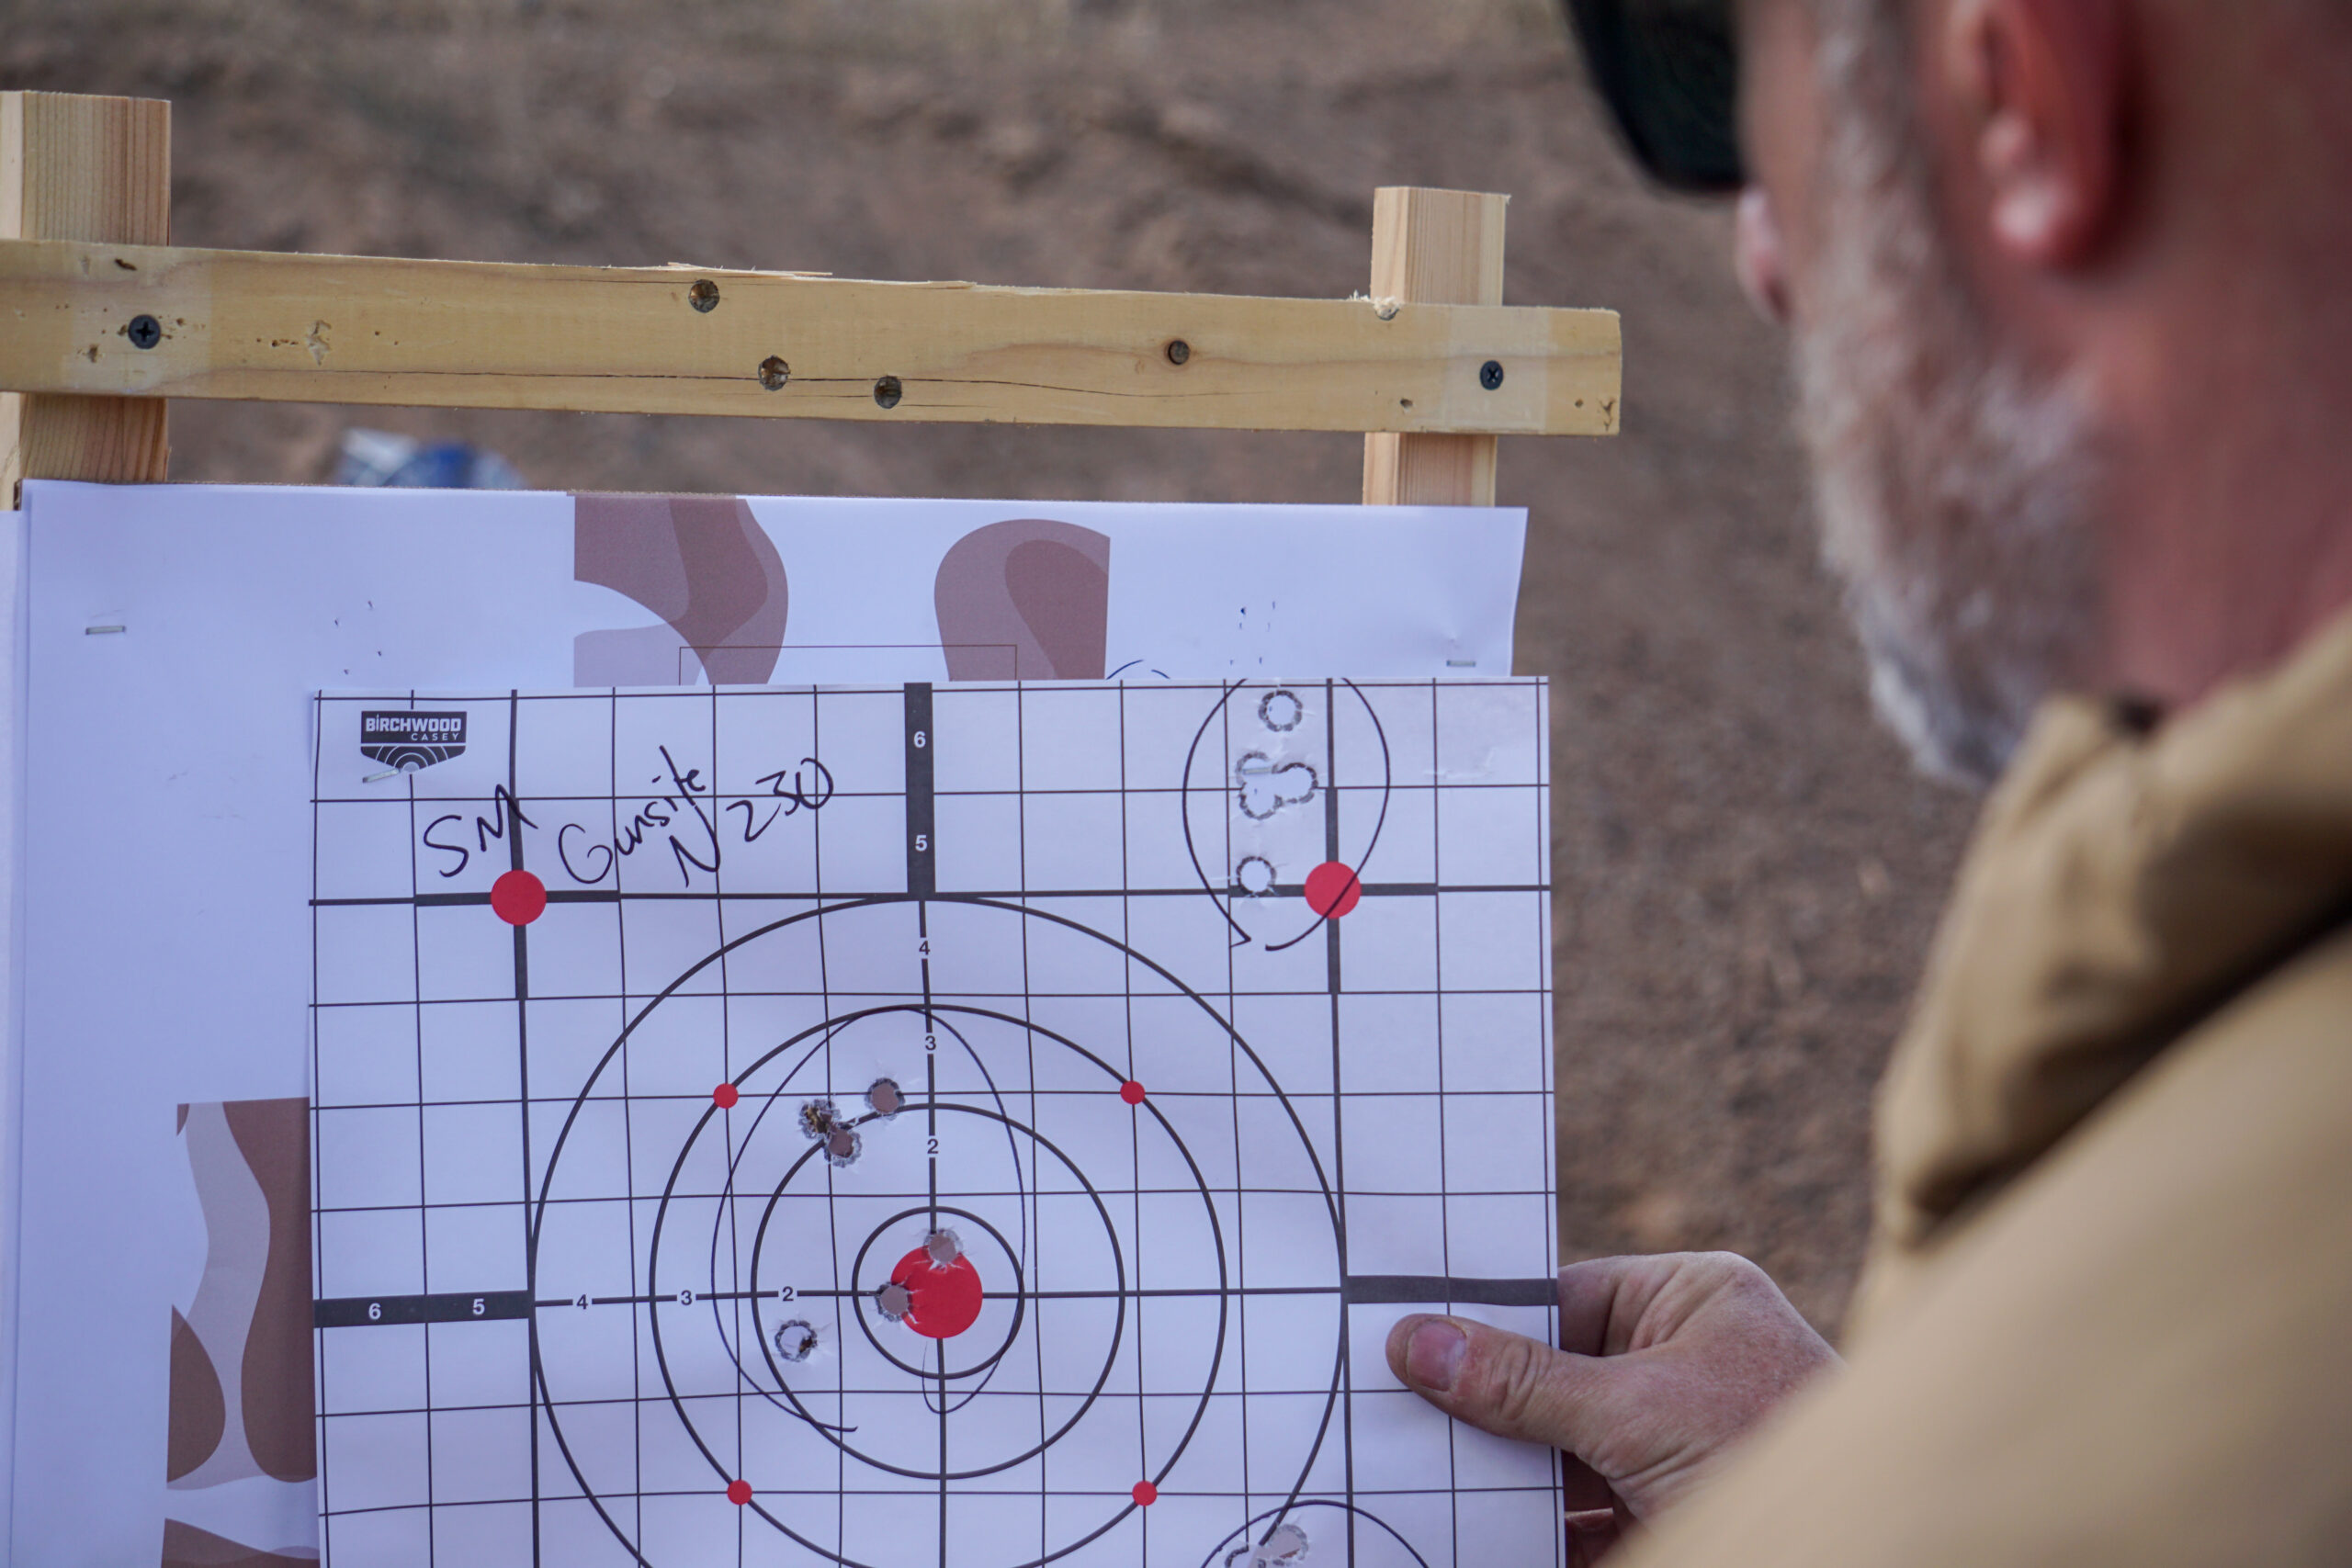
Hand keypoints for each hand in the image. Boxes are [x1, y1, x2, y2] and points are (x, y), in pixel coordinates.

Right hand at [1385, 1253, 1837, 1559]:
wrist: (1862, 1549)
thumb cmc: (1773, 1451)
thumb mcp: (1634, 1411)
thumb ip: (1523, 1384)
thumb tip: (1419, 1342)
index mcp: (1693, 1300)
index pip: (1561, 1298)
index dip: (1483, 1322)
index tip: (1400, 1334)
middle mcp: (1685, 1363)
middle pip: (1552, 1376)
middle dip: (1480, 1405)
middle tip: (1388, 1406)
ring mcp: (1676, 1444)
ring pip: (1559, 1451)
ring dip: (1495, 1471)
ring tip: (1410, 1468)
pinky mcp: (1666, 1512)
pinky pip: (1579, 1513)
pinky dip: (1529, 1526)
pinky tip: (1465, 1525)